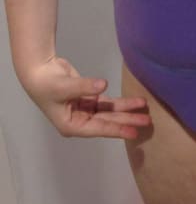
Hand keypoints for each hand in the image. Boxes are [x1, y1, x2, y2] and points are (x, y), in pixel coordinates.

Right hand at [23, 56, 150, 139]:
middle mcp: (79, 121)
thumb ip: (85, 87)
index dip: (116, 130)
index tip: (134, 133)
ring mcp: (84, 110)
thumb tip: (103, 85)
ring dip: (126, 111)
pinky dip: (120, 103)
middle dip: (127, 121)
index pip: (98, 128)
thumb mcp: (65, 87)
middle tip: (146, 122)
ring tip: (145, 110)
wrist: (40, 71)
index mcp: (71, 126)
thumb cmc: (48, 84)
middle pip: (107, 122)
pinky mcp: (88, 99)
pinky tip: (134, 102)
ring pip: (109, 112)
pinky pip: (107, 103)